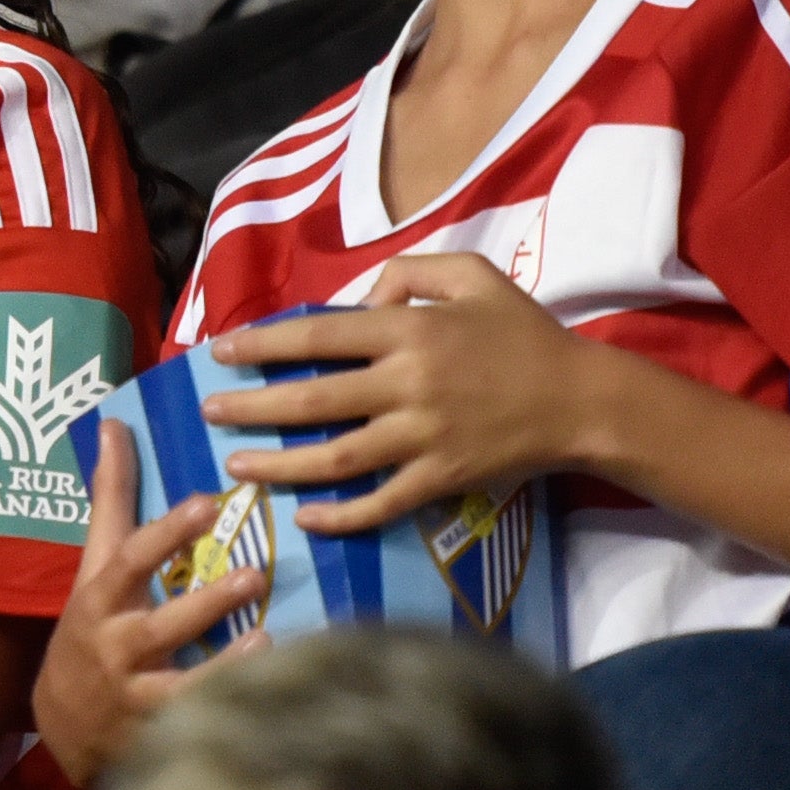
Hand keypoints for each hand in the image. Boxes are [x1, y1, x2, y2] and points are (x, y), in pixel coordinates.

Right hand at [36, 426, 245, 787]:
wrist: (64, 723)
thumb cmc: (92, 625)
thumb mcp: (94, 566)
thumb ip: (111, 499)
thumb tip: (114, 424)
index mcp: (101, 600)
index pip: (128, 560)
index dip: (165, 534)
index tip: (205, 504)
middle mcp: (115, 647)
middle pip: (157, 625)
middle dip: (204, 603)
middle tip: (252, 574)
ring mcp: (135, 696)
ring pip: (179, 686)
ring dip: (223, 668)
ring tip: (267, 643)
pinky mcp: (157, 736)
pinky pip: (197, 725)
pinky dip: (230, 711)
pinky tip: (271, 694)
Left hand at [199, 257, 610, 533]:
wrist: (580, 400)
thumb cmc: (523, 334)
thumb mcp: (472, 275)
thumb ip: (411, 272)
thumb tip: (359, 296)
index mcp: (410, 331)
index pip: (318, 337)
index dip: (264, 345)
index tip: (221, 351)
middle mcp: (408, 385)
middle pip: (313, 400)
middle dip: (253, 407)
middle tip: (210, 411)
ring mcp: (423, 437)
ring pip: (336, 457)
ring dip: (280, 464)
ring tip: (237, 465)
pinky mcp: (442, 480)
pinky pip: (381, 502)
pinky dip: (342, 515)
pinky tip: (305, 518)